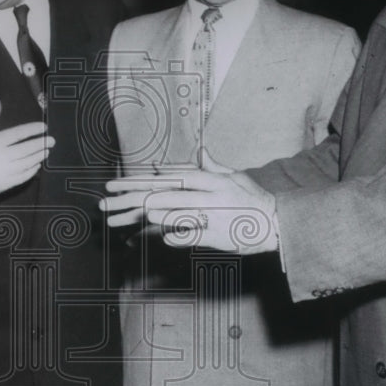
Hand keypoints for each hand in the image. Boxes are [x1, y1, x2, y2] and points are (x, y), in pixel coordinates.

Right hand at [0, 99, 53, 206]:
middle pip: (27, 148)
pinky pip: (24, 176)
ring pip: (28, 162)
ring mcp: (5, 171)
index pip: (20, 133)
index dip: (34, 129)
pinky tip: (36, 165)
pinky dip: (32, 170)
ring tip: (46, 151)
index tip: (44, 127)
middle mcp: (1, 156)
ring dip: (39, 156)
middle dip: (42, 143)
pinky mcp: (6, 184)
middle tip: (52, 140)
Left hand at [100, 168, 278, 253]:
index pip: (170, 178)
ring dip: (151, 215)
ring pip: (175, 214)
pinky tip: (161, 239)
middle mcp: (208, 195)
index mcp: (210, 180)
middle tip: (109, 200)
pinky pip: (191, 236)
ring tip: (128, 215)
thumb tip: (201, 147)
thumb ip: (213, 164)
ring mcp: (212, 216)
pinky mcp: (216, 236)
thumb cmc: (252, 199)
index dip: (141, 180)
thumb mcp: (234, 176)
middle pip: (166, 195)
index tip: (118, 183)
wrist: (276, 223)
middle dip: (134, 198)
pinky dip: (176, 236)